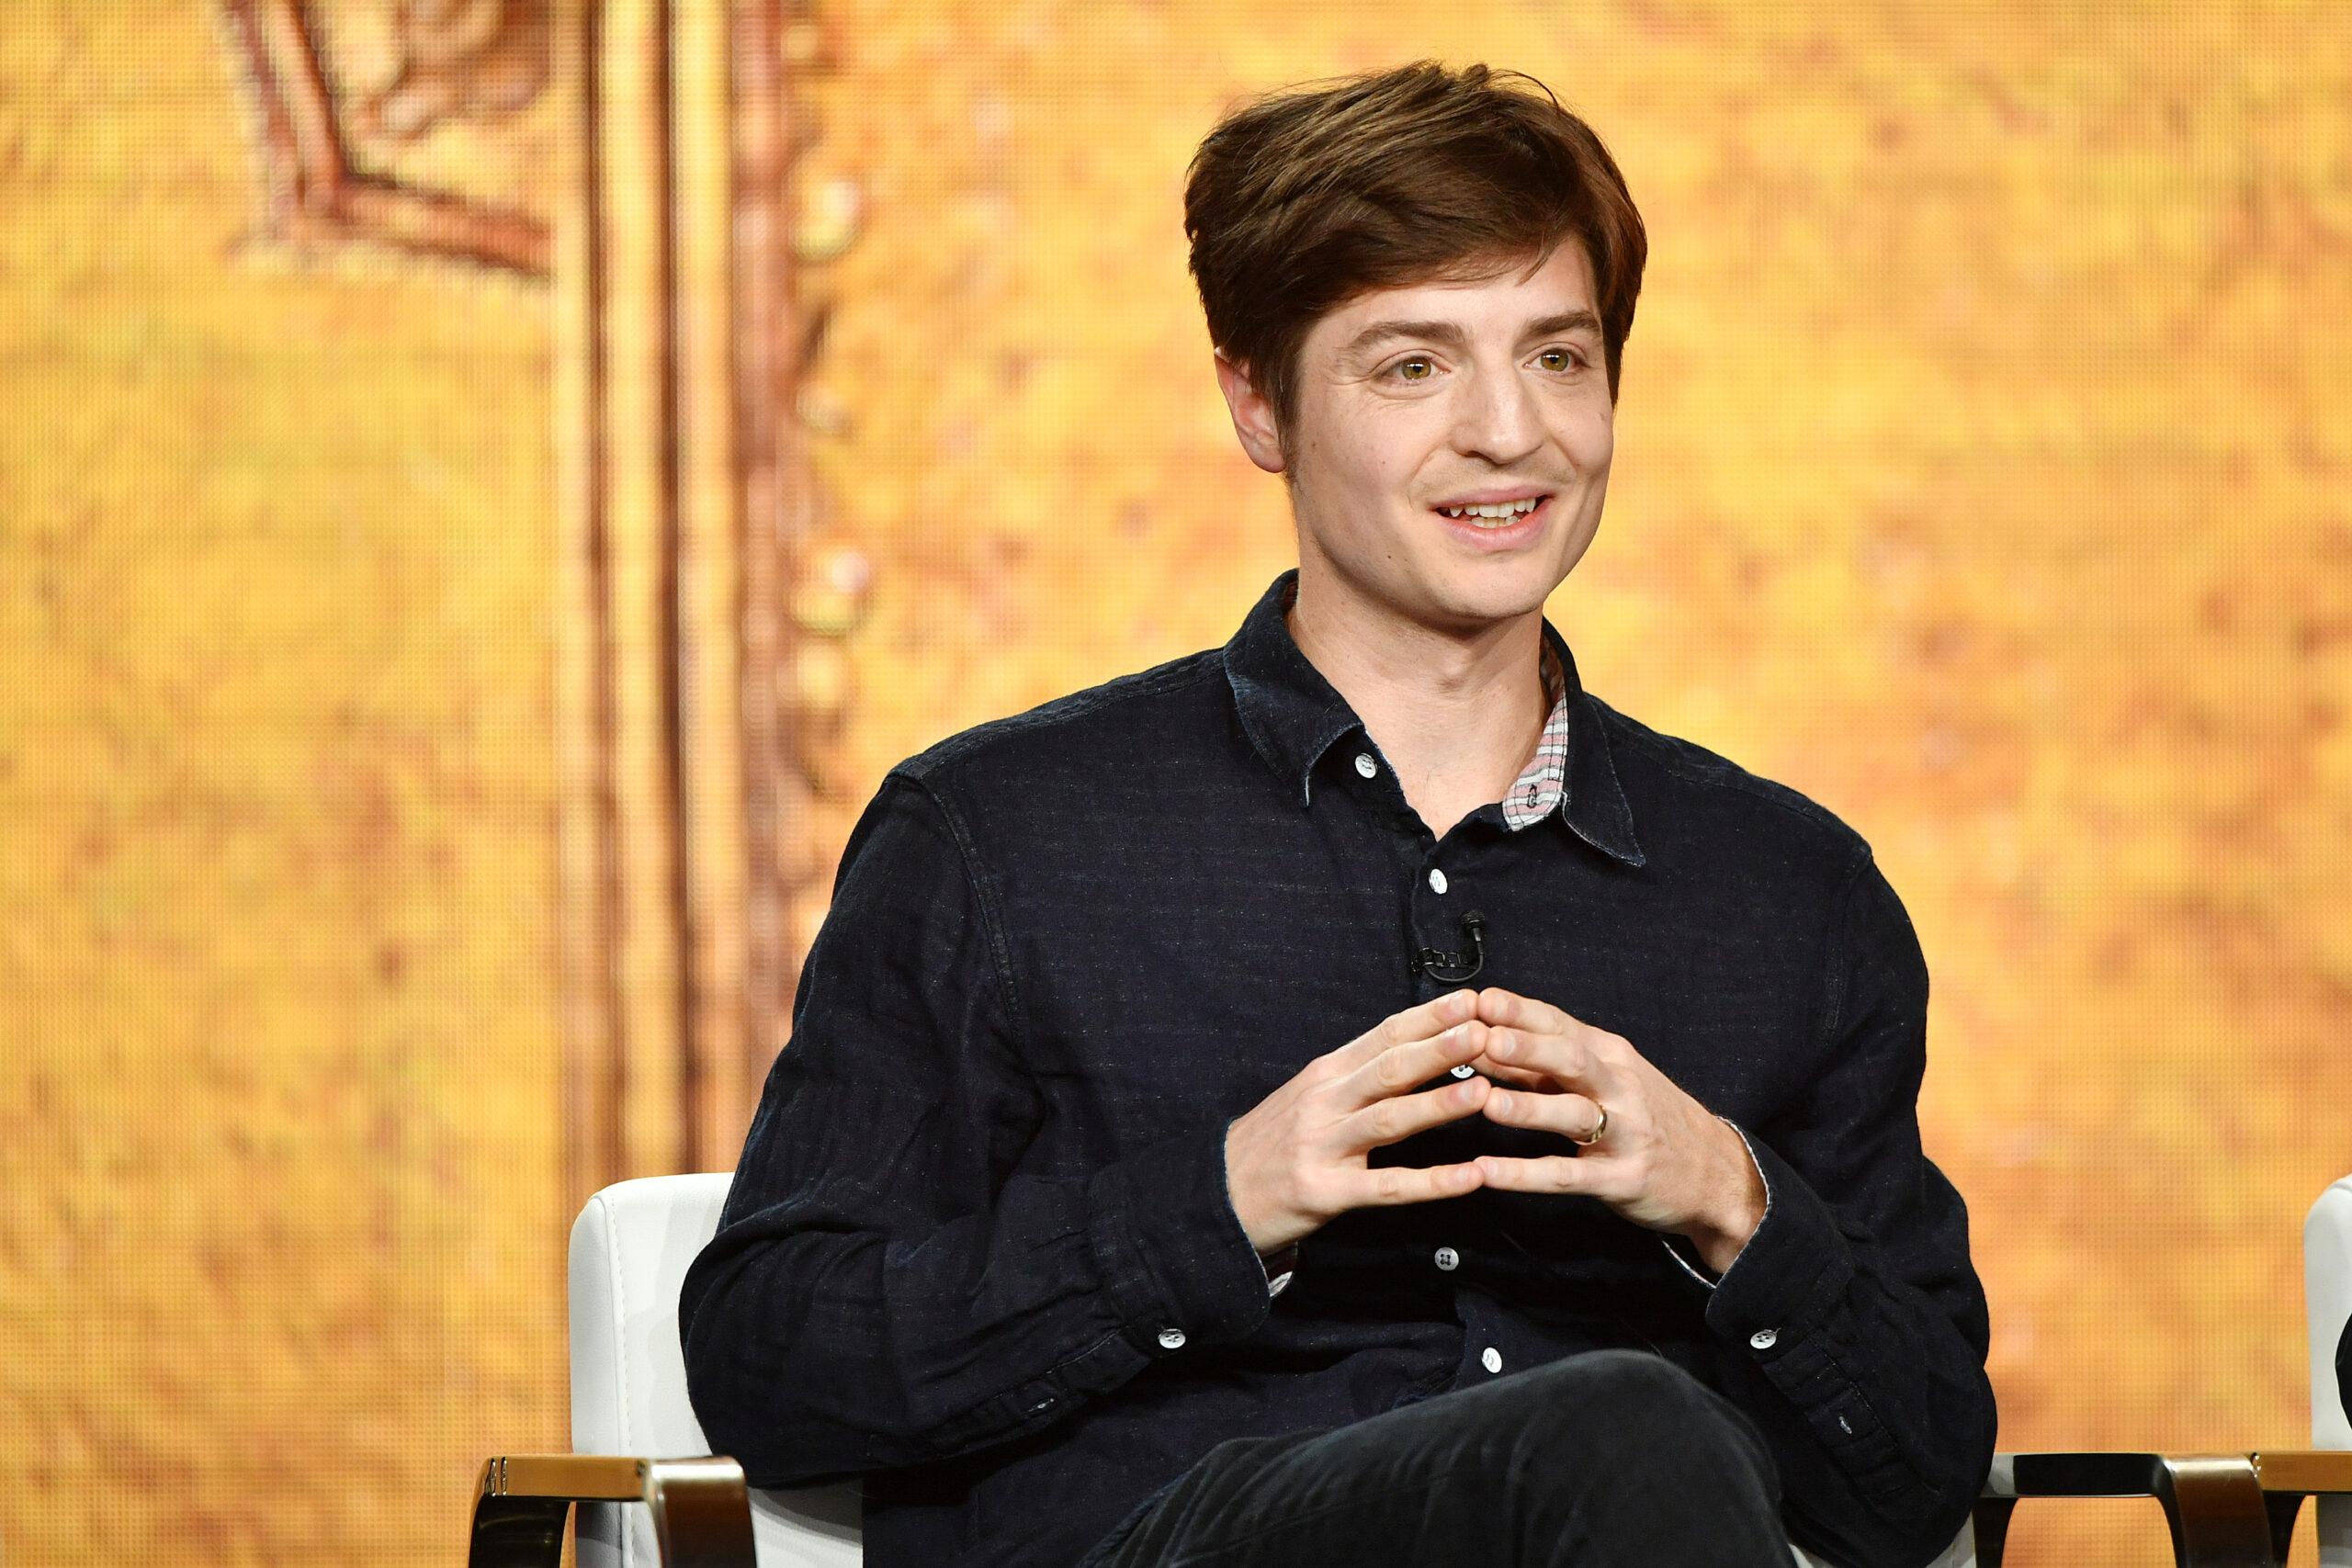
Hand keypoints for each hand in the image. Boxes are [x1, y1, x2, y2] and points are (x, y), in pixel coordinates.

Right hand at [1224, 989, 1494, 1255]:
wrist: (1218, 1191)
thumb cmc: (1274, 1141)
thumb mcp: (1309, 1093)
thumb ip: (1357, 1072)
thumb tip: (1417, 1044)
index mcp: (1326, 1072)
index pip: (1384, 1036)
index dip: (1430, 1017)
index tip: (1472, 1000)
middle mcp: (1324, 1101)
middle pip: (1389, 1069)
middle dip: (1441, 1047)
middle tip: (1486, 1029)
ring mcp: (1323, 1146)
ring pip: (1388, 1120)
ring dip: (1439, 1105)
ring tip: (1485, 1092)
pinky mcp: (1325, 1192)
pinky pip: (1387, 1187)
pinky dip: (1432, 1183)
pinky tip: (1470, 1178)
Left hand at [1467, 987, 1765, 1273]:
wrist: (1717, 1173)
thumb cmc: (1649, 1117)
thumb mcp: (1605, 1078)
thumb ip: (1543, 1064)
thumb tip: (1482, 1040)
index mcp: (1609, 1055)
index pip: (1559, 1024)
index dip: (1518, 1013)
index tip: (1477, 1000)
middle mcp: (1618, 1087)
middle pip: (1571, 1059)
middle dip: (1527, 1047)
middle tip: (1484, 1039)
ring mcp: (1623, 1133)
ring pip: (1573, 1115)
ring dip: (1529, 1108)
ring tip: (1487, 1103)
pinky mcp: (1621, 1179)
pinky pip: (1567, 1176)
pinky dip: (1525, 1175)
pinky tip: (1487, 1172)